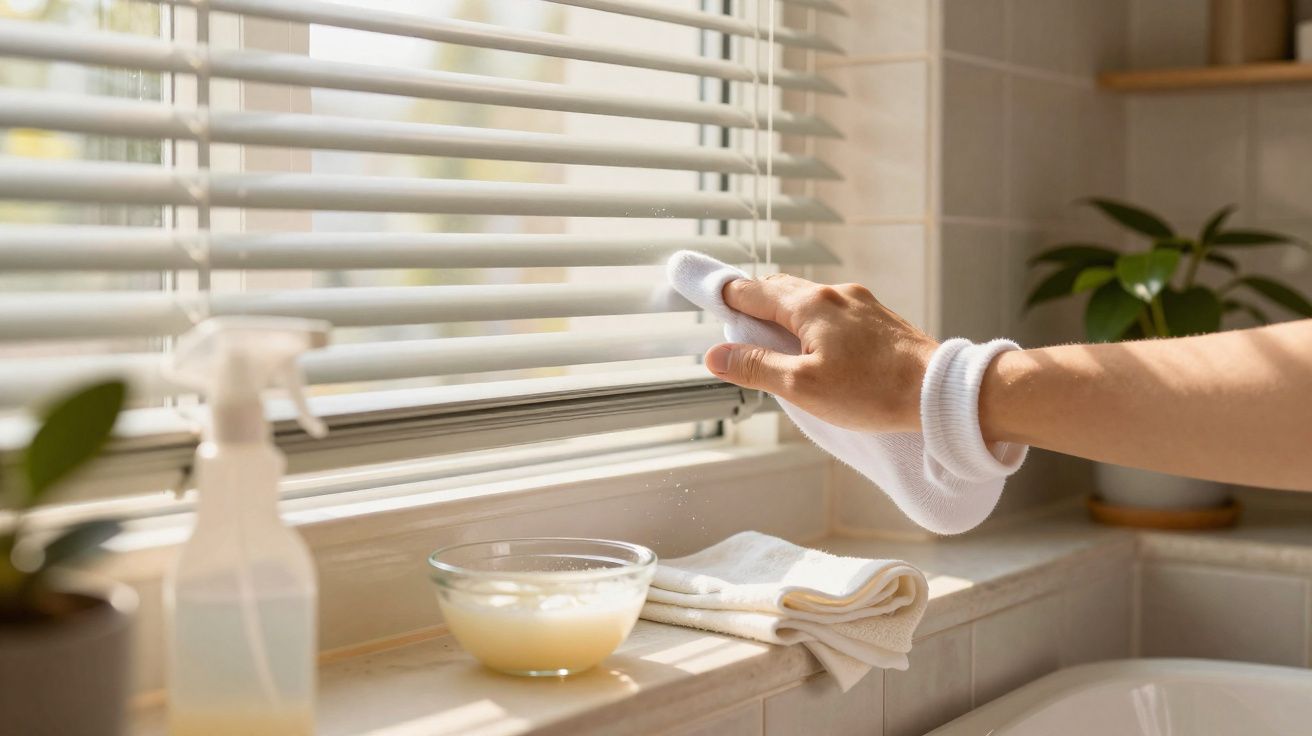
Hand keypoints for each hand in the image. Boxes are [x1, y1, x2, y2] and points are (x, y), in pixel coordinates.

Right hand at [705, 274, 938, 432]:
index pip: (751, 291)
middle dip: (753, 305)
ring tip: (775, 346)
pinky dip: (812, 323)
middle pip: (778, 289)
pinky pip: (832, 311)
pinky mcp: (878, 318)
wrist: (938, 391)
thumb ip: (755, 366)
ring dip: (784, 315)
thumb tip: (714, 355)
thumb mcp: (801, 387)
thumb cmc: (872, 392)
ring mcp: (859, 303)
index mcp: (809, 305)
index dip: (724, 296)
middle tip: (736, 329)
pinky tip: (816, 350)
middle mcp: (834, 294)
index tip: (705, 298)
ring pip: (807, 299)